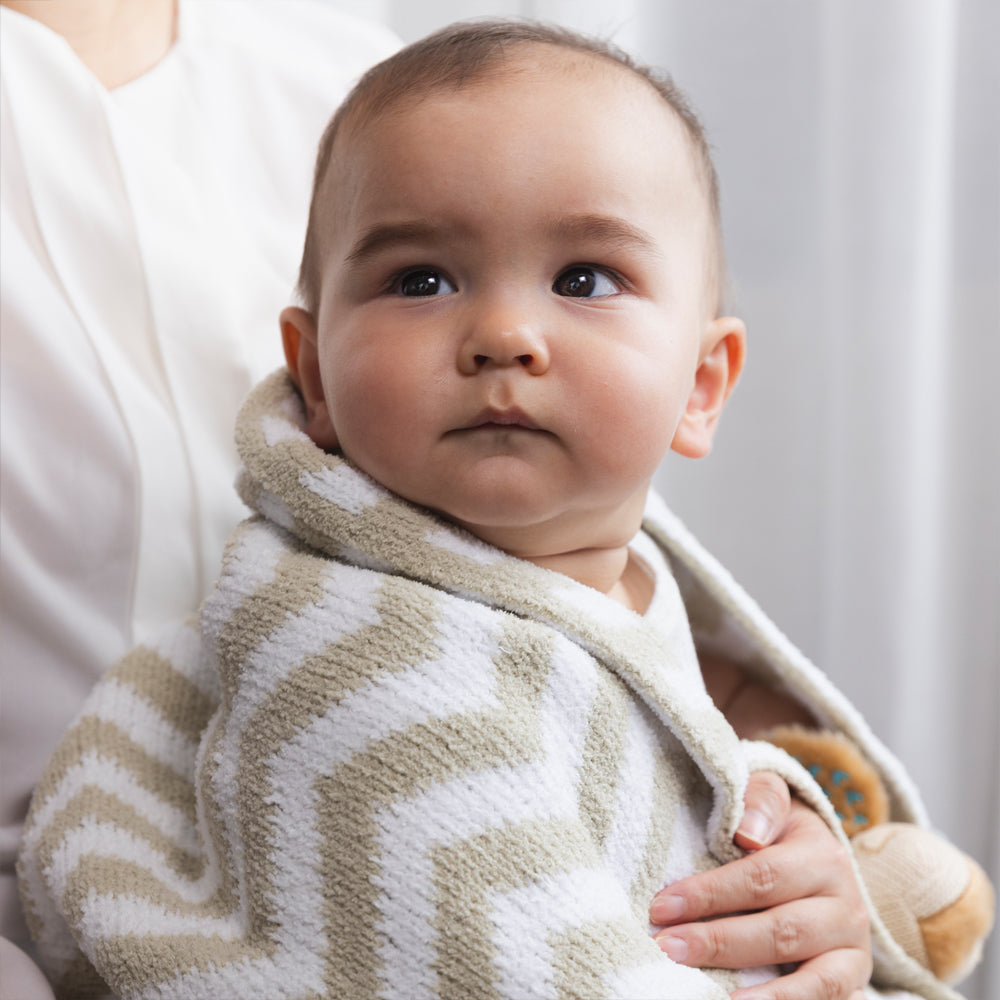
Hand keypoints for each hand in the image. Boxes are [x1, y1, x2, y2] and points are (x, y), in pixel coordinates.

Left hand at [649, 772, 871, 999]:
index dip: (710, 894)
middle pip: (779, 931)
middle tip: (666, 949)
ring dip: (760, 995)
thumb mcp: (771, 798)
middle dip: (718, 943)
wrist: (823, 858)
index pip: (761, 878)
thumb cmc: (779, 827)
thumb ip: (759, 802)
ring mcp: (853, 949)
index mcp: (822, 856)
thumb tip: (748, 833)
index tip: (661, 907)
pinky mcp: (853, 981)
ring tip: (713, 999)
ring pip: (811, 980)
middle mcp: (846, 905)